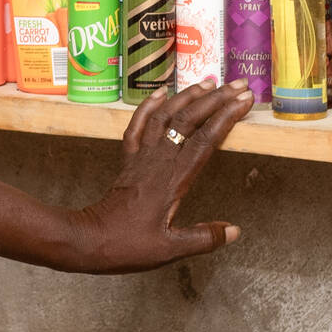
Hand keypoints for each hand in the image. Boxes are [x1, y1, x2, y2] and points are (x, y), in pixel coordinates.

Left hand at [58, 81, 254, 273]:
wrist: (87, 239)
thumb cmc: (127, 245)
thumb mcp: (170, 249)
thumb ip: (203, 238)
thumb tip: (235, 231)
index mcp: (173, 180)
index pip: (205, 141)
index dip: (226, 118)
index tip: (244, 101)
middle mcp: (157, 161)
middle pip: (188, 121)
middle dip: (215, 99)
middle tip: (238, 85)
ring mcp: (140, 157)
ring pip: (164, 117)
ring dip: (187, 97)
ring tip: (208, 82)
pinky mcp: (127, 160)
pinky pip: (138, 126)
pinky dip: (149, 106)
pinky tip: (161, 92)